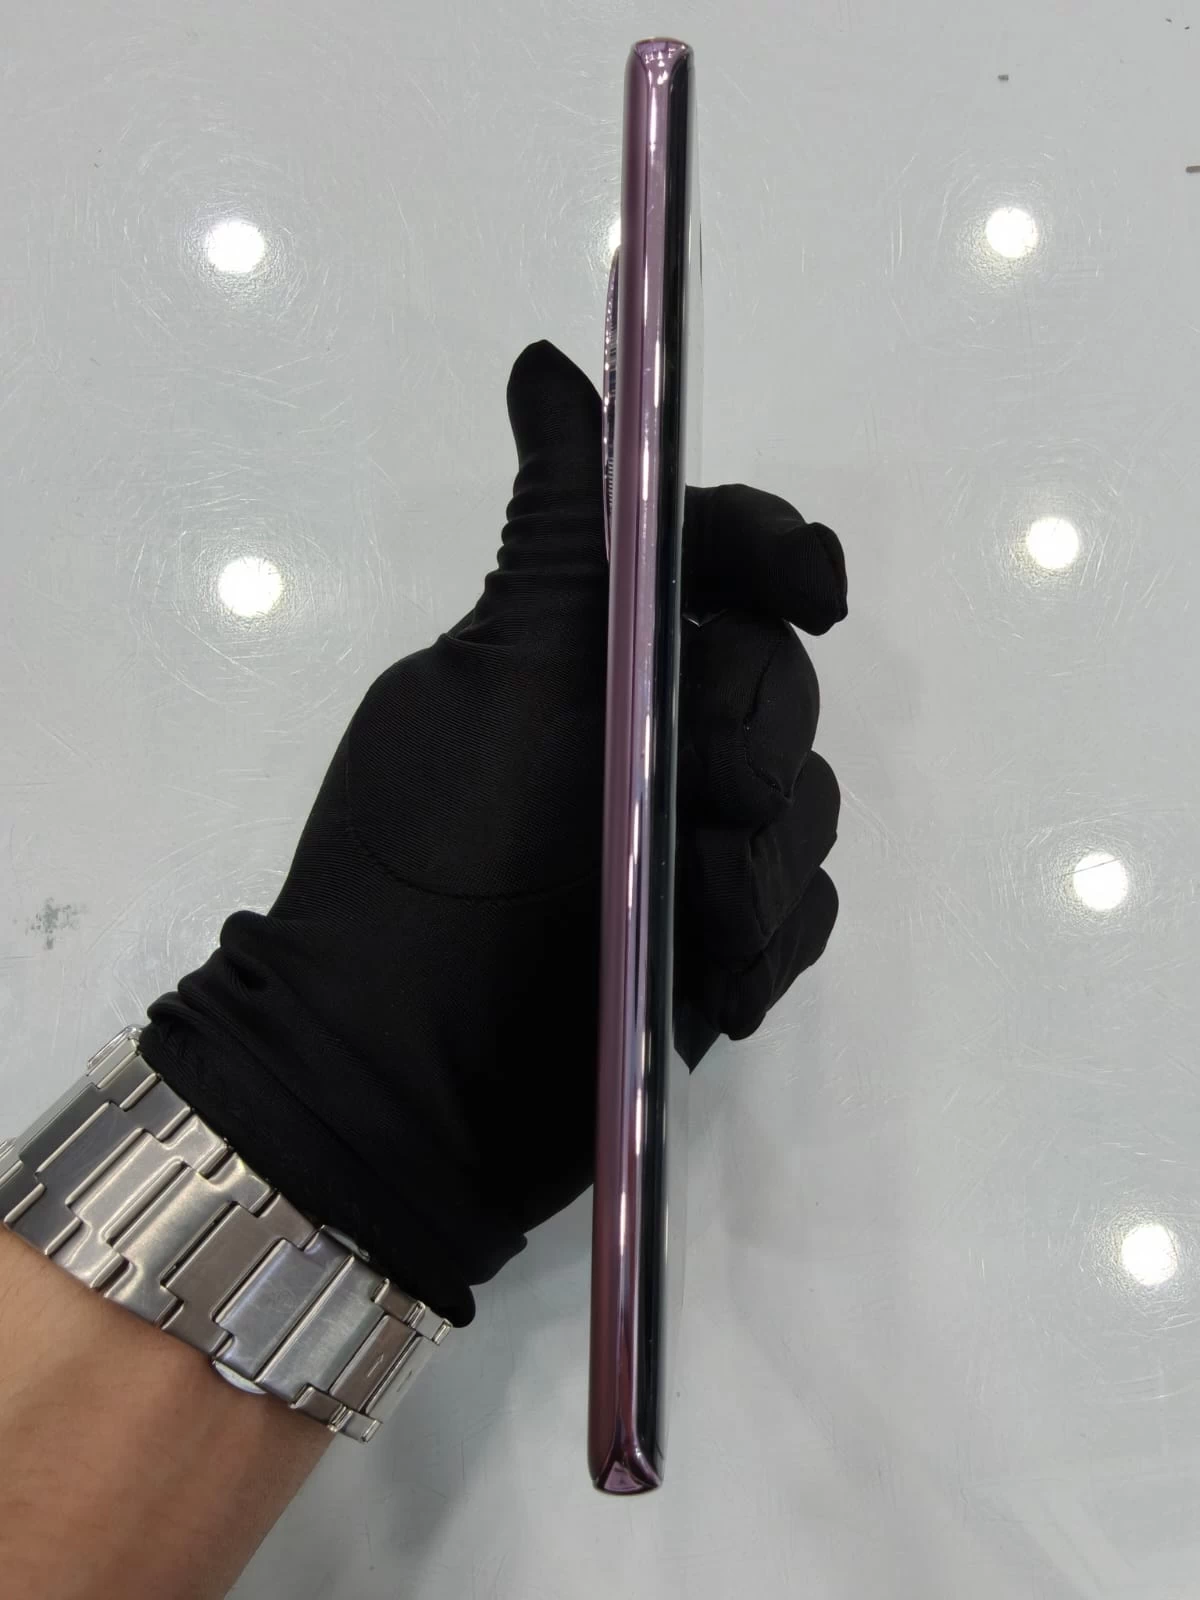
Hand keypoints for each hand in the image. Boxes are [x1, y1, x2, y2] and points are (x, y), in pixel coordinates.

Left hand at [140, 342, 846, 1324]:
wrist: (409, 1082)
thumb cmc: (446, 863)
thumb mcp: (503, 679)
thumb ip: (559, 534)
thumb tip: (547, 364)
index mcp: (586, 651)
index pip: (712, 558)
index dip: (776, 553)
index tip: (816, 592)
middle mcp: (641, 730)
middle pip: (778, 680)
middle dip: (758, 740)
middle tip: (703, 800)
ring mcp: (680, 841)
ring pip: (805, 804)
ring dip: (764, 863)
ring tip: (697, 922)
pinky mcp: (709, 940)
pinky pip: (800, 913)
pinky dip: (769, 943)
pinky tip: (713, 984)